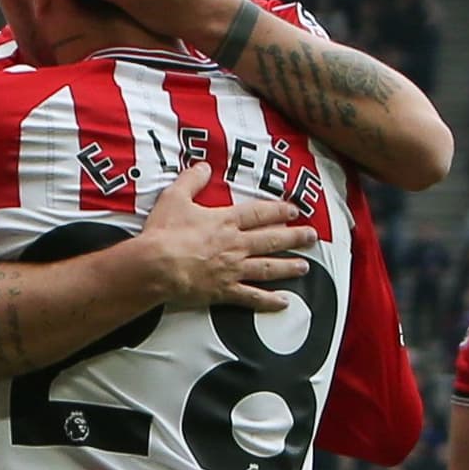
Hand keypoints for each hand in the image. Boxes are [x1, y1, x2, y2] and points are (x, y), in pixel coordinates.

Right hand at [133, 159, 314, 312]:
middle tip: (311, 237)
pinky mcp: (225, 290)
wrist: (157, 265)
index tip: (294, 211)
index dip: (278, 211)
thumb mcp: (175, 197)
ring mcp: (233, 269)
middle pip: (271, 240)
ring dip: (288, 267)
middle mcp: (236, 244)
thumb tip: (204, 166)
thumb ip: (191, 180)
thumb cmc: (164, 232)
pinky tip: (283, 303)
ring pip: (268, 267)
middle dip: (294, 238)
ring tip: (305, 266)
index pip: (259, 213)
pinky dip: (269, 301)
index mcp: (225, 221)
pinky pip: (252, 296)